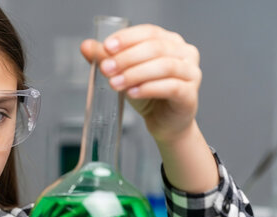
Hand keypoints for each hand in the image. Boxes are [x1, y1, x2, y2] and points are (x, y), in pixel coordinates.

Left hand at [80, 24, 201, 143]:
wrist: (164, 123)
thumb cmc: (147, 95)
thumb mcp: (124, 74)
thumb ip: (107, 59)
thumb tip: (85, 46)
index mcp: (170, 41)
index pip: (149, 32)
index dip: (127, 38)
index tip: (106, 47)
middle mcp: (185, 53)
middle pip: (155, 48)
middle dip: (127, 58)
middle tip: (106, 69)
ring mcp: (191, 73)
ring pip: (164, 66)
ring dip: (135, 74)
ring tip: (115, 83)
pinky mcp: (190, 95)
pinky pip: (170, 87)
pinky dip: (148, 89)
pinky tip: (132, 93)